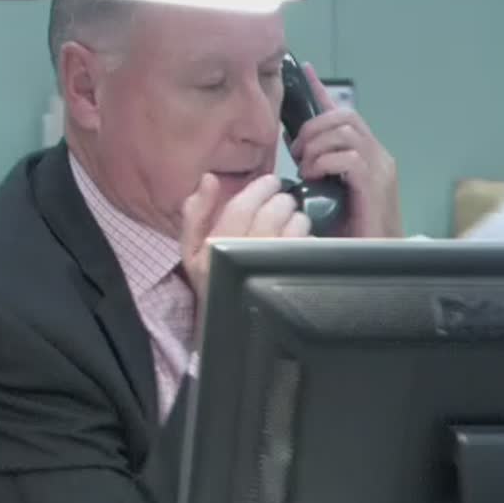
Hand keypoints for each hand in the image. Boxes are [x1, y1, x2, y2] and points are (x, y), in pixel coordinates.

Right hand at [180, 173, 310, 313]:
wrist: (230, 324)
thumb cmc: (211, 280)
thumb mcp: (192, 249)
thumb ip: (196, 213)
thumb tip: (210, 178)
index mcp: (217, 245)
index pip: (243, 206)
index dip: (260, 189)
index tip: (270, 182)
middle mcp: (247, 254)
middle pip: (275, 211)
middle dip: (282, 201)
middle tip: (281, 203)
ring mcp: (275, 266)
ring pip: (298, 224)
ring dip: (297, 218)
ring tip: (291, 223)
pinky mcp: (296, 274)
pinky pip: (311, 243)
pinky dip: (308, 238)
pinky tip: (299, 244)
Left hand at [288, 62, 402, 237]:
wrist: (373, 261)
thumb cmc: (349, 233)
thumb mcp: (327, 194)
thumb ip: (318, 170)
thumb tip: (294, 154)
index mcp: (369, 155)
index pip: (344, 113)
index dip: (322, 91)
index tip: (304, 71)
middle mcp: (379, 155)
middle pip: (344, 116)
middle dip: (313, 127)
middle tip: (297, 152)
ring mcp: (380, 168)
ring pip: (345, 131)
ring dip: (316, 146)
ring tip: (306, 168)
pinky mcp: (376, 184)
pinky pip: (348, 157)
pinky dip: (324, 162)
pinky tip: (314, 178)